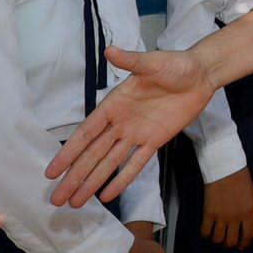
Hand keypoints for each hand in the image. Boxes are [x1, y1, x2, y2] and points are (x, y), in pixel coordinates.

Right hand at [48, 47, 217, 206]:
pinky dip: (122, 179)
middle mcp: (121, 123)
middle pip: (93, 154)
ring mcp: (137, 134)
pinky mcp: (155, 141)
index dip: (69, 152)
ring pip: (110, 163)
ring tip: (76, 202)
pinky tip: (108, 195)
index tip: (52, 170)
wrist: (200, 74)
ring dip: (92, 182)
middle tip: (57, 198)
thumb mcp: (152, 62)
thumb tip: (110, 50)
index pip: (86, 133)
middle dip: (74, 176)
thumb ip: (131, 61)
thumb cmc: (175, 64)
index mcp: (114, 104)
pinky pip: (136, 164)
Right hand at [201, 168, 252, 248]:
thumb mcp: (251, 196)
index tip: (241, 246)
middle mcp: (235, 217)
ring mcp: (221, 216)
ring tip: (217, 234)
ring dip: (217, 239)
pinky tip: (207, 230)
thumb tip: (249, 226)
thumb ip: (250, 212)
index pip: (247, 236)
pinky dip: (205, 233)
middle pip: (231, 241)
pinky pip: (205, 231)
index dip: (244, 244)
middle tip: (227, 240)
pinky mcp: (209, 212)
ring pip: (218, 239)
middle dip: (229, 243)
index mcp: (248, 213)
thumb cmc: (240, 178)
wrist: (226, 166)